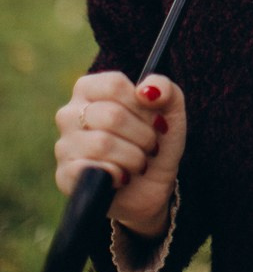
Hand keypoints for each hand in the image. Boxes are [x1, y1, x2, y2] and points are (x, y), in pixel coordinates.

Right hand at [54, 71, 186, 238]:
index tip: (155, 119)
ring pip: (102, 144)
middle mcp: (70, 113)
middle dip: (143, 135)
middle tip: (151, 146)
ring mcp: (64, 145)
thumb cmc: (155, 140)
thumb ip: (164, 87)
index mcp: (90, 88)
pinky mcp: (64, 176)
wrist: (150, 187)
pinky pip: (91, 171)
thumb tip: (146, 90)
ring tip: (139, 163)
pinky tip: (122, 178)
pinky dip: (117, 175)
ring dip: (134, 157)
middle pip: (112, 115)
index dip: (142, 106)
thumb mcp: (169, 109)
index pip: (114, 85)